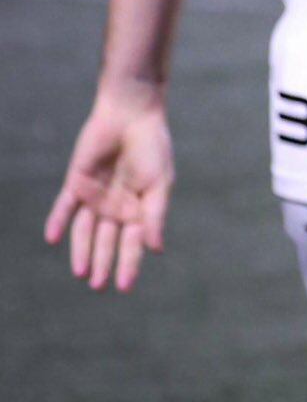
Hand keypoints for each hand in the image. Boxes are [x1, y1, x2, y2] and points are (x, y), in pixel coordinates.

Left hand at [44, 86, 173, 291]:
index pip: (132, 243)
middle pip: (106, 242)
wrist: (131, 114)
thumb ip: (155, 215)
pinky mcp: (76, 183)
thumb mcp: (160, 183)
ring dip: (81, 250)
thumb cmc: (152, 147)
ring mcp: (94, 197)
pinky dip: (58, 221)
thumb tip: (156, 249)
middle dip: (102, 263)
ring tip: (80, 272)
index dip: (129, 264)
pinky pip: (64, 207)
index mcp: (138, 209)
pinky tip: (52, 238)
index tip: (125, 287)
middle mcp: (114, 208)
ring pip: (84, 231)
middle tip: (97, 286)